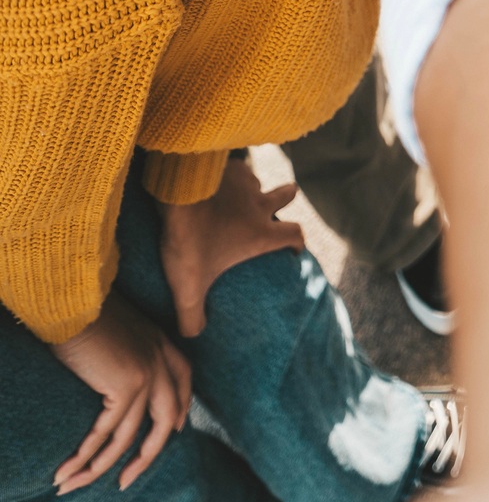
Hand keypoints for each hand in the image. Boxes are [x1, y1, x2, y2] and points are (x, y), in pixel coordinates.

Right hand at [50, 287, 191, 493]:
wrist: (78, 298)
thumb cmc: (89, 311)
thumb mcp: (119, 331)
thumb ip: (127, 351)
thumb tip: (115, 374)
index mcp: (161, 342)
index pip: (184, 380)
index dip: (182, 408)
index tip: (176, 431)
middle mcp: (160, 360)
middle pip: (165, 420)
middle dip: (147, 455)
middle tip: (127, 480)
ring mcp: (147, 374)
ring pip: (129, 436)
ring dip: (101, 466)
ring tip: (76, 484)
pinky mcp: (127, 386)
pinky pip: (106, 432)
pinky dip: (86, 455)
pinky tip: (68, 470)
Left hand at [159, 155, 303, 336]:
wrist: (177, 192)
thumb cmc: (188, 240)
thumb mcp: (188, 287)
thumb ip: (192, 316)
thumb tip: (192, 335)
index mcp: (260, 233)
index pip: (295, 234)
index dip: (298, 242)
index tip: (294, 249)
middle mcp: (259, 204)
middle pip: (288, 194)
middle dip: (286, 198)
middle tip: (277, 206)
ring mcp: (244, 182)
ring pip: (258, 181)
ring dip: (253, 189)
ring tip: (237, 198)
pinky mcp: (226, 166)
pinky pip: (236, 169)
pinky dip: (230, 176)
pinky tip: (215, 183)